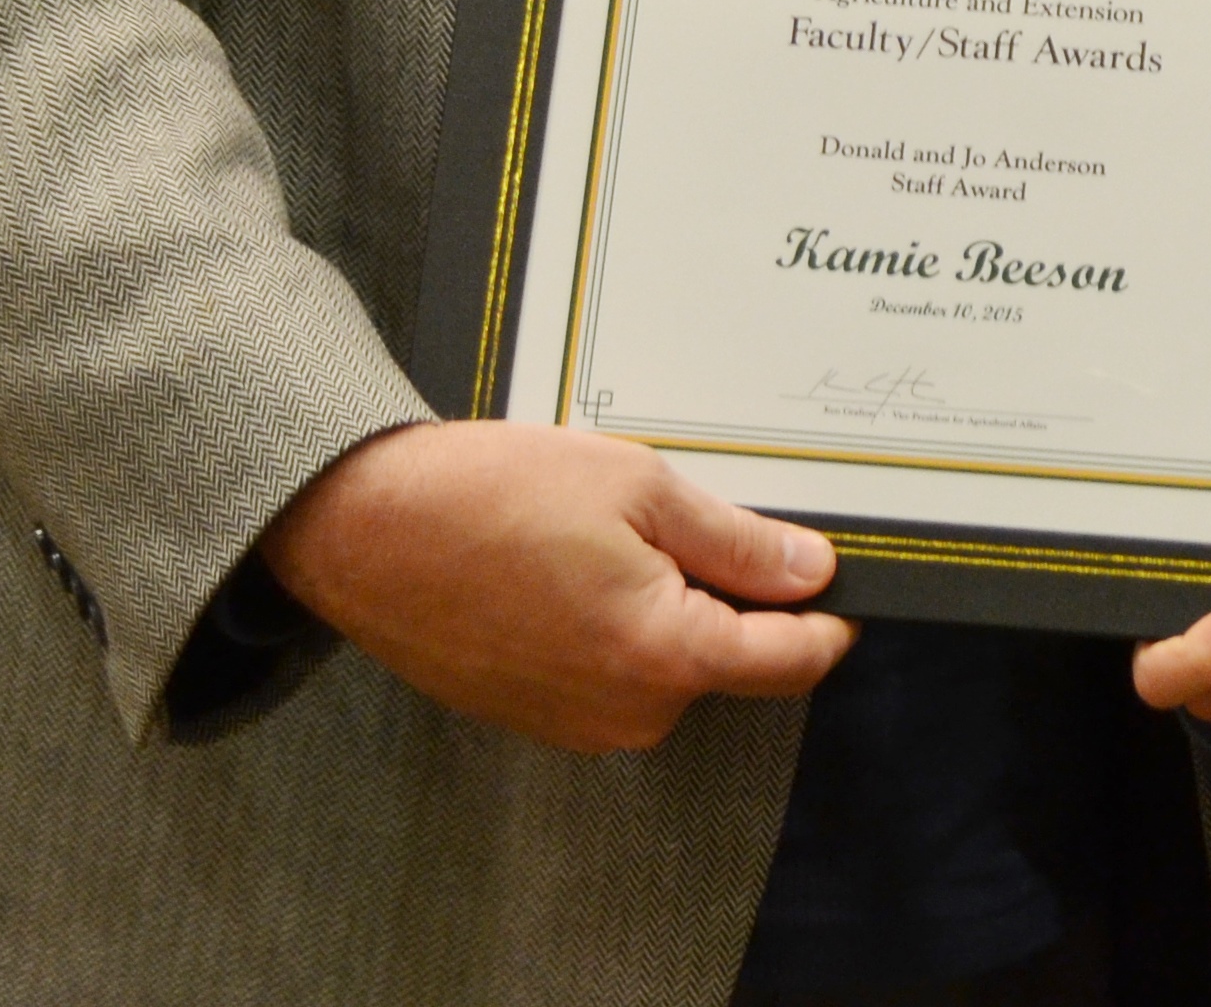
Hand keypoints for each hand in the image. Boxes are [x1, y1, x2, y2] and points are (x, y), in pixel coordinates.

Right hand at [260, 419, 854, 749]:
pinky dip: (616, 616)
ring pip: (668, 659)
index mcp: (664, 657)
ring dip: (667, 598)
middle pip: (728, 656)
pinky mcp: (537, 713)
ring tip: (610, 524)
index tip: (843, 573)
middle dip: (729, 587)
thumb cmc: (493, 496)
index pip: (790, 659)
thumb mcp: (638, 487)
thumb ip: (736, 542)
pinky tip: (573, 557)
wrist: (366, 529)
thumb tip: (812, 573)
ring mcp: (576, 723)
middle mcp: (626, 713)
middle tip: (685, 507)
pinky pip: (613, 668)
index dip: (829, 615)